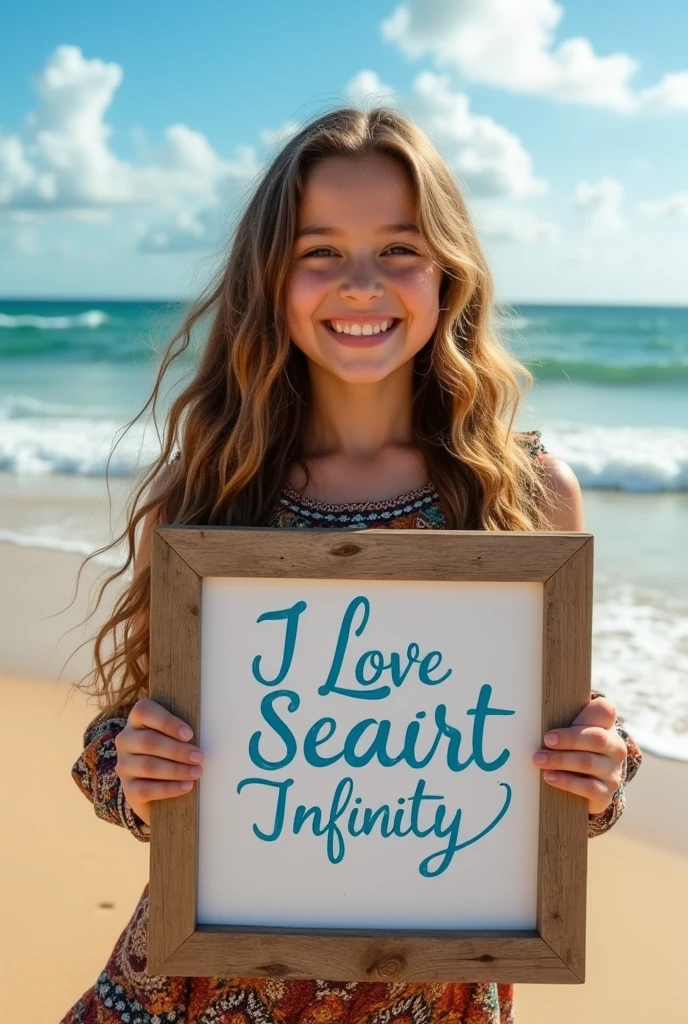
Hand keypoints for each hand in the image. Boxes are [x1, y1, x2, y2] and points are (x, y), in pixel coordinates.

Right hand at [114, 698, 203, 825]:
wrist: (157, 787)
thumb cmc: (171, 752)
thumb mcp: (175, 737)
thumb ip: (182, 733)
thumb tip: (208, 734)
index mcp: (136, 721)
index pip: (144, 712)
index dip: (167, 722)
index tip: (189, 734)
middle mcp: (125, 740)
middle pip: (148, 742)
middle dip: (177, 750)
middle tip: (199, 757)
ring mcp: (124, 765)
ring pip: (148, 766)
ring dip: (176, 770)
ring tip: (197, 772)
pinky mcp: (128, 789)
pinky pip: (146, 789)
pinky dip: (169, 788)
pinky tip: (186, 786)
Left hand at [531, 695, 626, 814]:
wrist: (591, 787)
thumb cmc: (575, 750)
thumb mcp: (573, 733)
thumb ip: (562, 720)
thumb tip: (530, 712)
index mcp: (607, 727)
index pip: (605, 710)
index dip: (588, 712)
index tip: (567, 713)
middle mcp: (615, 748)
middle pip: (597, 738)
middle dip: (569, 739)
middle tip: (546, 740)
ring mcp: (612, 771)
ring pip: (588, 762)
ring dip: (560, 760)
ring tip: (539, 760)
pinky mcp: (606, 793)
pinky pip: (588, 787)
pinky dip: (566, 781)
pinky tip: (549, 777)